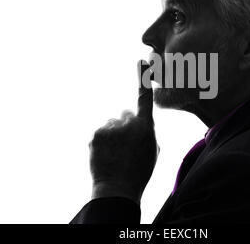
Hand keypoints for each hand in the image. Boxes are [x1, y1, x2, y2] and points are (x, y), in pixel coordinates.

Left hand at [89, 61, 158, 204]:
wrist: (117, 188)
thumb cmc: (139, 171)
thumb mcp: (153, 151)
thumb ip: (148, 132)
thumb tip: (138, 124)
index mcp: (145, 127)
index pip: (144, 97)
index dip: (143, 78)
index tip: (142, 61)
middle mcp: (128, 123)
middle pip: (125, 115)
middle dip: (126, 126)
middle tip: (125, 146)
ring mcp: (110, 127)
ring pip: (112, 124)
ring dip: (113, 134)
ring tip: (115, 153)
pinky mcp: (96, 133)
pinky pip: (101, 131)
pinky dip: (102, 139)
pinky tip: (106, 153)